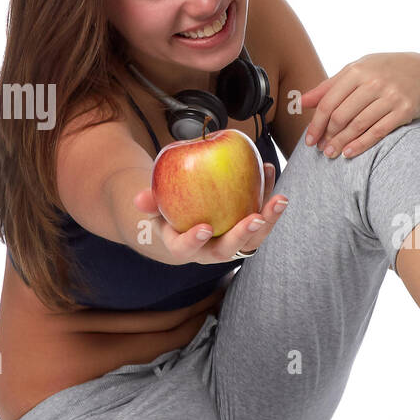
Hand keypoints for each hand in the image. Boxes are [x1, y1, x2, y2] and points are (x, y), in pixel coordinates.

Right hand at [132, 163, 288, 263]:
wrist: (187, 218)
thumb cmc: (169, 211)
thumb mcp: (156, 206)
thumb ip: (149, 202)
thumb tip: (139, 198)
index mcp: (185, 247)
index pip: (186, 249)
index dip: (194, 241)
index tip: (204, 228)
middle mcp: (211, 250)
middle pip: (229, 250)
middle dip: (243, 235)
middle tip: (255, 219)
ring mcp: (233, 242)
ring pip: (254, 238)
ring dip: (269, 219)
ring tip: (279, 199)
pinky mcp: (249, 230)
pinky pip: (261, 214)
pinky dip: (266, 194)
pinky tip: (268, 169)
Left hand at [299, 52, 419, 158]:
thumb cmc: (384, 71)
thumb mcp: (357, 71)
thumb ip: (329, 86)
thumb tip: (300, 102)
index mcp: (357, 71)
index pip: (328, 102)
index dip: (316, 123)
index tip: (309, 140)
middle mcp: (373, 82)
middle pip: (341, 115)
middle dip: (328, 135)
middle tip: (320, 150)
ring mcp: (390, 95)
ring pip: (358, 125)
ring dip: (341, 142)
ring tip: (331, 154)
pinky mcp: (404, 109)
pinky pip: (378, 131)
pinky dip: (361, 144)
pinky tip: (349, 153)